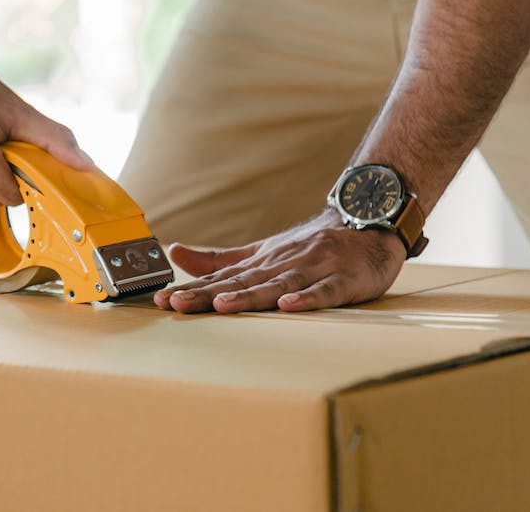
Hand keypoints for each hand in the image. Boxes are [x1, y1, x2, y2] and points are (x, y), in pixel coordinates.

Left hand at [154, 210, 406, 313]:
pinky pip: (324, 291)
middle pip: (241, 282)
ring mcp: (312, 270)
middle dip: (208, 294)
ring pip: (277, 284)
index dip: (192, 288)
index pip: (221, 278)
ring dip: (250, 295)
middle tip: (178, 303)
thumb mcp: (261, 252)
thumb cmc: (311, 247)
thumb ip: (219, 259)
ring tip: (222, 305)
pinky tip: (288, 305)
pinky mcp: (343, 280)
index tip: (162, 300)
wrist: (367, 225)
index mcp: (261, 261)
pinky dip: (307, 298)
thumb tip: (174, 252)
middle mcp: (282, 264)